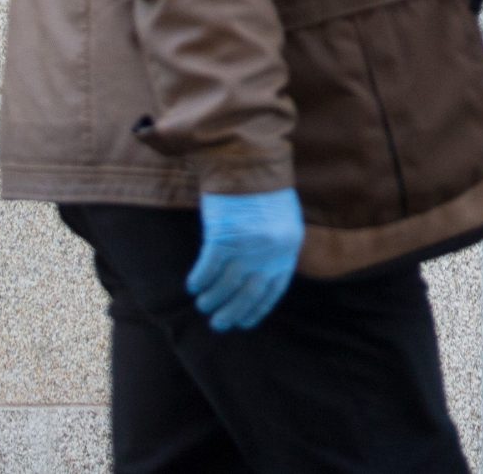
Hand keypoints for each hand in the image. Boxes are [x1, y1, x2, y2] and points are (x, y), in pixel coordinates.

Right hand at [186, 188, 303, 332]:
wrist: (249, 159)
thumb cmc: (264, 188)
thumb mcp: (284, 220)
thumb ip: (276, 247)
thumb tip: (260, 276)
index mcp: (289, 247)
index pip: (273, 290)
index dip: (256, 309)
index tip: (243, 322)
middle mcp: (270, 250)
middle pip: (249, 293)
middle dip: (232, 313)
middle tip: (218, 324)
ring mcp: (246, 244)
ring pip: (226, 285)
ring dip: (212, 299)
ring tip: (203, 304)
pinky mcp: (222, 236)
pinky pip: (208, 269)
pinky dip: (200, 280)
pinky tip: (194, 286)